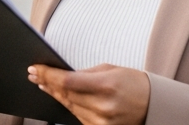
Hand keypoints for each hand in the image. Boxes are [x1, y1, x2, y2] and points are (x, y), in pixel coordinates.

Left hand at [29, 63, 149, 124]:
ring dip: (54, 94)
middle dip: (48, 83)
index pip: (68, 81)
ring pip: (69, 107)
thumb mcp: (111, 70)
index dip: (48, 75)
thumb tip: (62, 75)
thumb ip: (86, 73)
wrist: (154, 106)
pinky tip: (60, 97)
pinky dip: (68, 106)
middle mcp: (102, 107)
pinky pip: (78, 116)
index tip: (35, 69)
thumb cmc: (134, 84)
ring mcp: (101, 122)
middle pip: (65, 95)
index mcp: (106, 86)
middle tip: (34, 74)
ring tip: (43, 83)